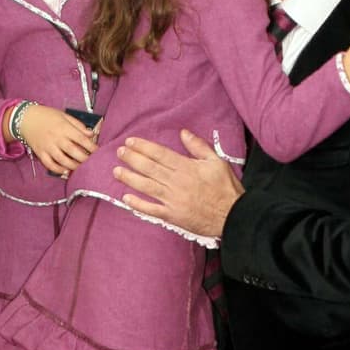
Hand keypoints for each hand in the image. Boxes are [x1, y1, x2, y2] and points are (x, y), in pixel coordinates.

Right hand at [16, 105, 98, 174]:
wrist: (26, 118)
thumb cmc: (47, 116)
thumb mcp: (64, 116)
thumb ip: (78, 125)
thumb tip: (91, 133)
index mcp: (64, 127)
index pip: (81, 139)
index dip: (91, 146)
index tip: (98, 152)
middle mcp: (56, 138)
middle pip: (73, 151)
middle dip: (84, 158)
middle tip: (92, 163)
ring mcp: (47, 147)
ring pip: (62, 160)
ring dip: (73, 166)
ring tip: (81, 168)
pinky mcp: (40, 153)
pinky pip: (50, 164)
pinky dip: (58, 169)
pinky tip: (66, 170)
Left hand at [115, 130, 241, 238]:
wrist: (232, 216)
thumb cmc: (226, 189)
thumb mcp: (217, 162)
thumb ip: (199, 147)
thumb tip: (183, 133)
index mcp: (186, 167)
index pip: (160, 154)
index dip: (143, 147)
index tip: (131, 142)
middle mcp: (176, 182)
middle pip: (149, 168)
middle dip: (132, 159)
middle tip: (119, 152)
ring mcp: (172, 200)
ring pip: (146, 186)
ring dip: (130, 178)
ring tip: (116, 171)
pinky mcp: (172, 216)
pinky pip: (151, 209)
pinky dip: (138, 204)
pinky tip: (126, 198)